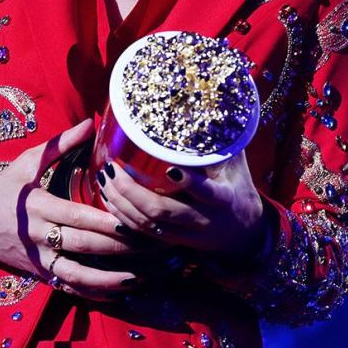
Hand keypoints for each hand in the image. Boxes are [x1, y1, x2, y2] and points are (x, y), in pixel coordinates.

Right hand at [0, 119, 145, 299]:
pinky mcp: (39, 273)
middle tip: (150, 245)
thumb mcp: (25, 163)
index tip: (133, 220)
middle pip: (84, 245)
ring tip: (138, 277)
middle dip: (119, 247)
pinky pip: (68, 286)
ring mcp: (39, 258)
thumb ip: (59, 144)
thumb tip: (91, 123)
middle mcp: (40, 235)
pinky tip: (116, 291)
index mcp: (38, 206)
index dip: (105, 221)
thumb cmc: (1, 189)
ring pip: (77, 274)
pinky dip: (92, 292)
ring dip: (108, 278)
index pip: (77, 216)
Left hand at [97, 151, 267, 255]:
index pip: (206, 193)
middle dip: (133, 192)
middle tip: (113, 169)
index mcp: (223, 200)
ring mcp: (185, 233)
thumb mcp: (237, 167)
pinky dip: (121, 215)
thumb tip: (212, 106)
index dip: (189, 183)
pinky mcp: (171, 240)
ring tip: (105, 178)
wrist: (243, 234)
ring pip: (147, 223)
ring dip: (122, 202)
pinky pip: (141, 232)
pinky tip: (108, 197)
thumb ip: (223, 142)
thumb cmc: (238, 190)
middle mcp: (202, 220)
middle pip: (162, 210)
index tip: (170, 168)